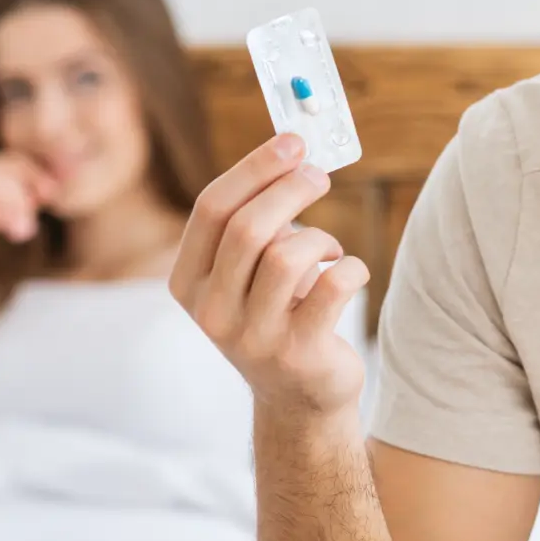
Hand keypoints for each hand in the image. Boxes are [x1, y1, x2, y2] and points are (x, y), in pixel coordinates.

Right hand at [0, 146, 56, 278]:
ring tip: (20, 232)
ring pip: (8, 175)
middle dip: (32, 191)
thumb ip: (16, 203)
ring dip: (18, 205)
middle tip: (32, 223)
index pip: (19, 164)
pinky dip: (4, 203)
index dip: (39, 178)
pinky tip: (0, 223)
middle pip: (18, 165)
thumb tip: (49, 193)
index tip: (50, 198)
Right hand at [171, 133, 370, 423]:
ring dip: (320, 238)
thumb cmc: (278, 314)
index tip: (292, 142)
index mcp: (189, 283)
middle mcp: (211, 312)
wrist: (299, 398)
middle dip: (291, 189)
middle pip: (248, 228)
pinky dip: (350, 267)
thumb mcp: (251, 271)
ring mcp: (252, 338)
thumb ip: (260, 219)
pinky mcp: (298, 353)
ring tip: (329, 248)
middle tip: (320, 174)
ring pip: (287, 256)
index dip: (254, 168)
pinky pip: (332, 287)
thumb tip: (294, 153)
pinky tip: (347, 272)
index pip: (212, 209)